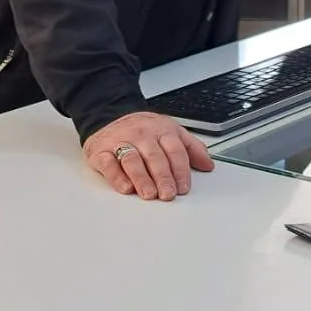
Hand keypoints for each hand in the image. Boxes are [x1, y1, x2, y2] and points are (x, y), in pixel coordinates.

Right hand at [83, 112, 214, 200]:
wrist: (110, 116)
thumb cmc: (144, 130)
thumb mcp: (171, 132)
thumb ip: (191, 148)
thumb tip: (208, 164)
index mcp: (162, 130)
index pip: (175, 150)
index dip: (180, 170)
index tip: (183, 187)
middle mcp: (142, 135)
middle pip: (154, 157)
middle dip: (163, 177)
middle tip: (168, 193)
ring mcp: (121, 142)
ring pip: (132, 160)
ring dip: (142, 178)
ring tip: (149, 193)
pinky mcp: (102, 151)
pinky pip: (109, 164)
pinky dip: (117, 177)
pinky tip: (126, 187)